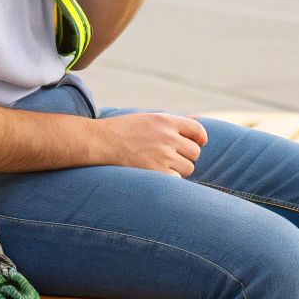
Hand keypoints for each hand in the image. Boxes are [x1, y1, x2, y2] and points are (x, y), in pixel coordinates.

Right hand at [86, 113, 207, 176]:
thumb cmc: (122, 131)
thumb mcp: (149, 119)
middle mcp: (167, 136)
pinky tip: (155, 176)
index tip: (197, 144)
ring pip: (188, 168)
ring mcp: (163, 155)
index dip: (199, 139)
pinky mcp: (157, 172)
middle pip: (194, 152)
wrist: (99, 142)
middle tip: (168, 159)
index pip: (197, 130)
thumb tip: (198, 117)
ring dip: (177, 170)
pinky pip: (177, 181)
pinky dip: (169, 181)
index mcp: (166, 121)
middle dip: (185, 157)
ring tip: (158, 166)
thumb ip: (175, 122)